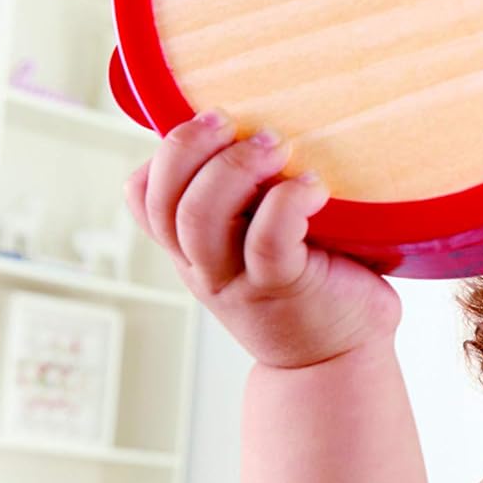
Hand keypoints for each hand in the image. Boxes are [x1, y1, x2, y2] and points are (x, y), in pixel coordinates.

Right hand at [124, 110, 401, 368]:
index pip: (144, 198)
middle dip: (189, 147)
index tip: (205, 126)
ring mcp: (238, 281)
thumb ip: (250, 202)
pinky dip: (287, 202)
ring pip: (199, 219)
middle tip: (232, 120)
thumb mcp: (265, 243)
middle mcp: (205, 267)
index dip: (161, 157)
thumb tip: (266, 120)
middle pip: (164, 201)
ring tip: (274, 143)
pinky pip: (267, 240)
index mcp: (194, 250)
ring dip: (231, 168)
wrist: (338, 362)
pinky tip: (314, 187)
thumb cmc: (314, 288)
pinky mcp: (281, 288)